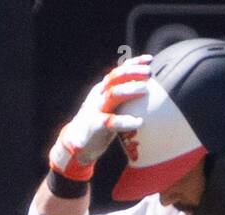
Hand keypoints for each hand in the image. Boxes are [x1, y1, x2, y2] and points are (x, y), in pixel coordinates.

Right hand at [49, 54, 151, 181]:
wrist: (74, 145)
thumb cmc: (99, 126)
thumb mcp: (109, 109)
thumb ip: (122, 101)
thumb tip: (146, 96)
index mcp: (102, 90)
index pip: (118, 72)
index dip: (133, 63)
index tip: (149, 60)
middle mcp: (98, 96)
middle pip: (115, 78)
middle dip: (132, 72)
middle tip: (149, 73)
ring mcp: (95, 109)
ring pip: (112, 94)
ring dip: (129, 90)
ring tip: (145, 90)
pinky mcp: (94, 125)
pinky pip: (110, 121)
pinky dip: (125, 121)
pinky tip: (138, 122)